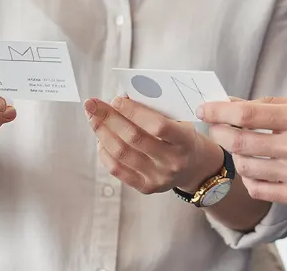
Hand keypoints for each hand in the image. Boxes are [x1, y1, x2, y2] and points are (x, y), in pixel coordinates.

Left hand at [85, 96, 223, 194]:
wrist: (194, 167)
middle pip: (134, 138)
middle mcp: (172, 162)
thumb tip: (122, 99)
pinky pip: (117, 169)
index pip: (157, 126)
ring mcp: (158, 177)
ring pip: (121, 153)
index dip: (134, 112)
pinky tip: (101, 137)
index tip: (116, 99)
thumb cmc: (182, 137)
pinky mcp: (146, 187)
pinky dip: (105, 151)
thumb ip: (154, 110)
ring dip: (102, 132)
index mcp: (185, 141)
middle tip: (92, 104)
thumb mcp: (179, 121)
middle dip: (109, 118)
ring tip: (93, 118)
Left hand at [196, 95, 286, 207]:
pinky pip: (259, 189)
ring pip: (246, 166)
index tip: (205, 108)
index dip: (219, 111)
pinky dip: (248, 179)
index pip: (247, 114)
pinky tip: (251, 168)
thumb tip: (233, 103)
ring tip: (238, 146)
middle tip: (213, 126)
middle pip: (240, 141)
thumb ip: (271, 104)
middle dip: (218, 132)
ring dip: (234, 154)